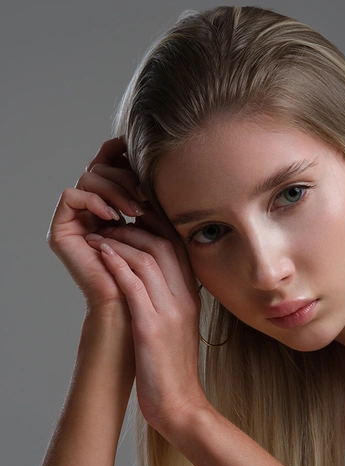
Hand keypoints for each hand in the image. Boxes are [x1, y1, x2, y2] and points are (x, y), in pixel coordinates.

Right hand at [47, 136, 161, 315]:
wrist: (132, 305)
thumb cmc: (149, 273)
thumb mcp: (155, 228)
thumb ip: (150, 201)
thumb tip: (156, 167)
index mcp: (109, 207)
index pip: (109, 166)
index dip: (120, 154)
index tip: (139, 154)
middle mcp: (88, 211)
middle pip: (99, 168)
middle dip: (124, 177)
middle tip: (144, 195)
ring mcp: (73, 220)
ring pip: (87, 178)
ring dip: (114, 189)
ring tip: (133, 210)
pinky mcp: (60, 231)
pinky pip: (70, 196)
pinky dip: (93, 200)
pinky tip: (112, 216)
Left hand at [85, 222, 207, 432]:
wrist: (179, 404)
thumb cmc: (172, 369)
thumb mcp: (175, 328)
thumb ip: (167, 301)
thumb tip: (146, 281)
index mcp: (191, 298)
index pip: (178, 247)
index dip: (154, 226)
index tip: (131, 221)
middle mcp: (185, 300)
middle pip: (164, 245)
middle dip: (134, 228)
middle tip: (110, 226)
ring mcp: (170, 313)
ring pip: (148, 259)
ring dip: (120, 242)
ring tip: (100, 238)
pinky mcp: (152, 328)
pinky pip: (134, 286)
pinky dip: (117, 266)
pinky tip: (102, 257)